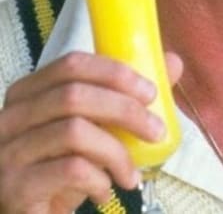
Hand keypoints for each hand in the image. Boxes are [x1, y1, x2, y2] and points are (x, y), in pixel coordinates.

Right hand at [0, 51, 181, 213]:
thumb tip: (173, 63)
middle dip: (126, 111)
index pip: (72, 65)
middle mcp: (10, 117)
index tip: (151, 93)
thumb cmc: (64, 168)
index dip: (116, 73)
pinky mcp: (14, 185)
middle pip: (74, 96)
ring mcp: (8, 151)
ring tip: (130, 174)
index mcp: (29, 93)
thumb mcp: (97, 129)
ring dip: (117, 153)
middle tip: (156, 131)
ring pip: (74, 132)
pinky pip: (70, 169)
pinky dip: (99, 179)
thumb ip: (130, 96)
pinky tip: (105, 191)